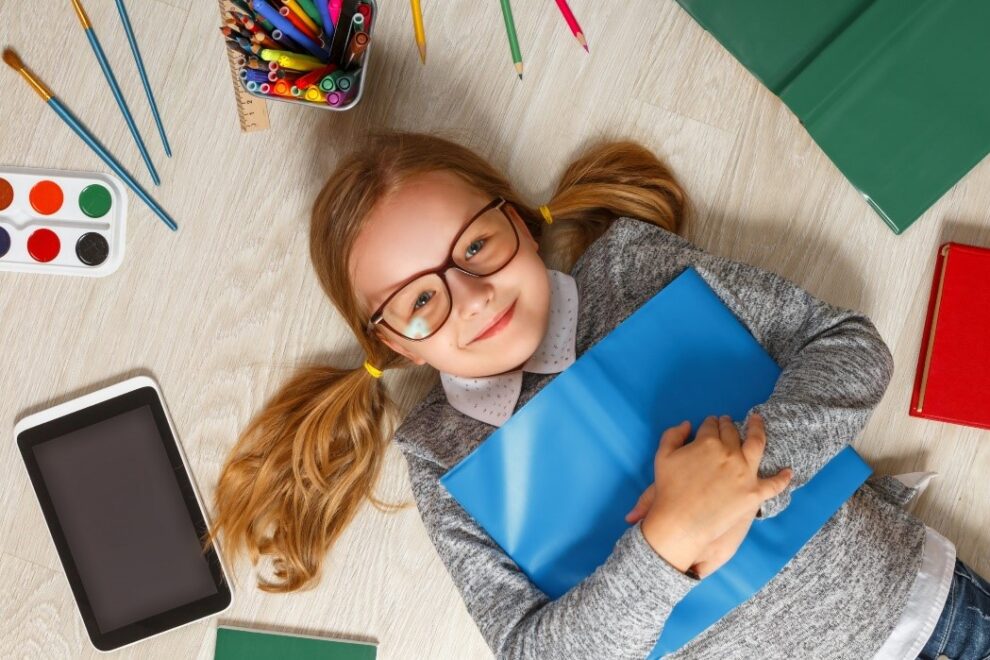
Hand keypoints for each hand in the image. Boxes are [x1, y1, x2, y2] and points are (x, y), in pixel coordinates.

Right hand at [633, 413, 790, 572]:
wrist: (681, 522)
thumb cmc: (669, 490)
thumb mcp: (662, 456)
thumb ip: (673, 435)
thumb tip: (688, 424)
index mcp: (708, 442)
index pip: (711, 426)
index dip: (711, 423)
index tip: (712, 422)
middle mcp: (730, 453)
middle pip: (732, 433)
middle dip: (729, 425)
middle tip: (728, 422)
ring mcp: (746, 473)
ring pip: (757, 445)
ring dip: (758, 430)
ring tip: (757, 423)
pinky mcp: (754, 493)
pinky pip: (774, 484)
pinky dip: (783, 478)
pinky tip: (788, 471)